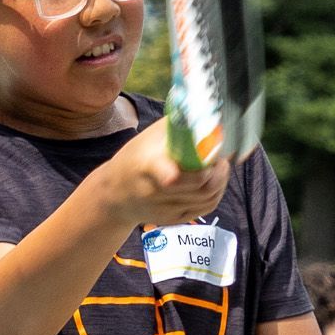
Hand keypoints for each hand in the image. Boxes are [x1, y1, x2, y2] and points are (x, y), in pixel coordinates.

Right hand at [101, 120, 230, 228]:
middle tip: (221, 157)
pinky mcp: (173, 220)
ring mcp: (165, 210)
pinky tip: (214, 180)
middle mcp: (155, 193)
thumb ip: (177, 127)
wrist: (113, 194)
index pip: (173, 177)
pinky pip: (205, 207)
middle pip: (202, 187)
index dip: (199, 170)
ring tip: (219, 166)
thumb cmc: (134, 158)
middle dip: (219, 170)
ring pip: (208, 198)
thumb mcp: (148, 137)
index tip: (209, 156)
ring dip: (221, 180)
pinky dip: (216, 193)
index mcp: (147, 167)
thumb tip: (207, 114)